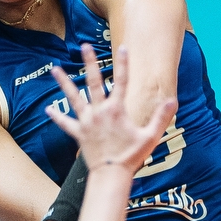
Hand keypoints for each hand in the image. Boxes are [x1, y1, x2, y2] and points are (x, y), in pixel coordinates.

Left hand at [47, 44, 174, 171]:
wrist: (111, 174)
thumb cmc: (131, 156)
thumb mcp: (150, 136)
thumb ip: (161, 117)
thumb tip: (172, 101)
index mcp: (117, 110)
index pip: (122, 81)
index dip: (123, 64)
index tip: (123, 48)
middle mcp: (99, 112)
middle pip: (93, 82)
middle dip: (89, 63)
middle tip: (84, 46)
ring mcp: (87, 122)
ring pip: (73, 98)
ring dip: (64, 83)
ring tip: (55, 69)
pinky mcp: (78, 133)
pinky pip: (65, 123)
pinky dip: (57, 116)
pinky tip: (47, 109)